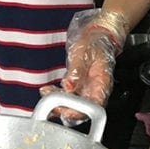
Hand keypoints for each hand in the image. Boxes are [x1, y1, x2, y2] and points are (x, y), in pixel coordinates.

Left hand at [41, 9, 128, 125]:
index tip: (66, 111)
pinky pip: (66, 96)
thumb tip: (69, 86)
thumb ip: (77, 71)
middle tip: (50, 102)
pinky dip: (55, 95)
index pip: (94, 106)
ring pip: (72, 105)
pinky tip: (47, 90)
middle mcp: (95, 90)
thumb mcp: (85, 53)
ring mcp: (86, 90)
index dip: (80, 112)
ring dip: (57, 103)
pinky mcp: (77, 87)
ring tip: (46, 92)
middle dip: (64, 110)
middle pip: (82, 110)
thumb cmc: (96, 43)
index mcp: (103, 83)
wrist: (96, 37)